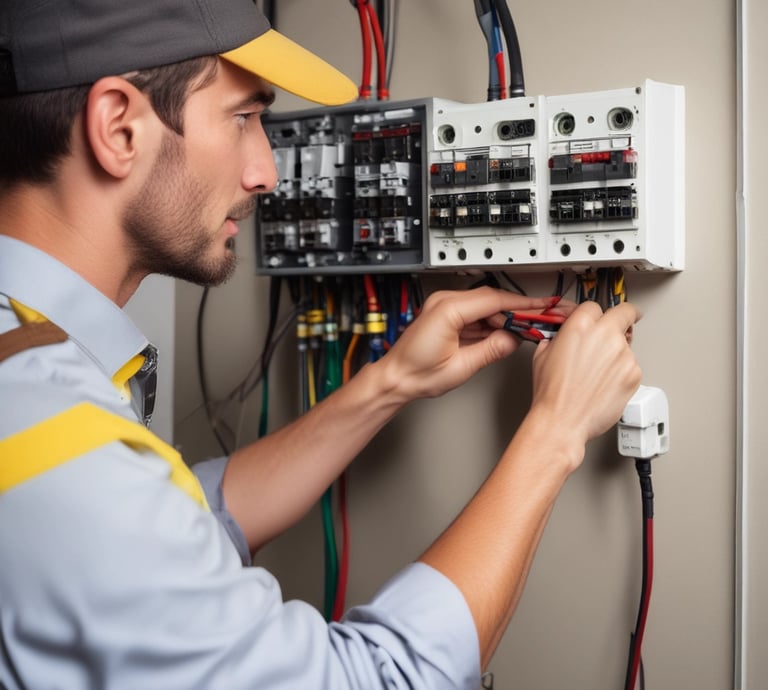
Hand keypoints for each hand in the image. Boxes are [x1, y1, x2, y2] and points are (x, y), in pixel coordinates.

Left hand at [378, 286, 566, 401]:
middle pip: (490, 299)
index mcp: (447, 310)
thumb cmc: (417, 374)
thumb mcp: (461, 367)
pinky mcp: (445, 314)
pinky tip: (500, 334)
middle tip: (536, 322)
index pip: (493, 300)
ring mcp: (443, 306)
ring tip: (521, 332)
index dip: (522, 304)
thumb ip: (491, 351)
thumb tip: (513, 340)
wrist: (395, 378)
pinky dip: (489, 323)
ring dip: (502, 318)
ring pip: (483, 306)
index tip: (542, 306)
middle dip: (515, 311)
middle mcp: (444, 302)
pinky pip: (473, 313)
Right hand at [530, 300, 641, 455]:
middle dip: (624, 317)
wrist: (562, 421)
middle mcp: (605, 335)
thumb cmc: (551, 393)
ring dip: (617, 351)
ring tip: (598, 373)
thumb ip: (560, 338)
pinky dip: (622, 372)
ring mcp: (624, 355)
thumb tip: (565, 337)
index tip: (598, 318)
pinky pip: (631, 366)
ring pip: (627, 343)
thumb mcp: (543, 355)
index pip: (595, 306)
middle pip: (625, 313)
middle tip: (622, 323)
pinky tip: (604, 384)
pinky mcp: (634, 374)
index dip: (594, 314)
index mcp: (580, 326)